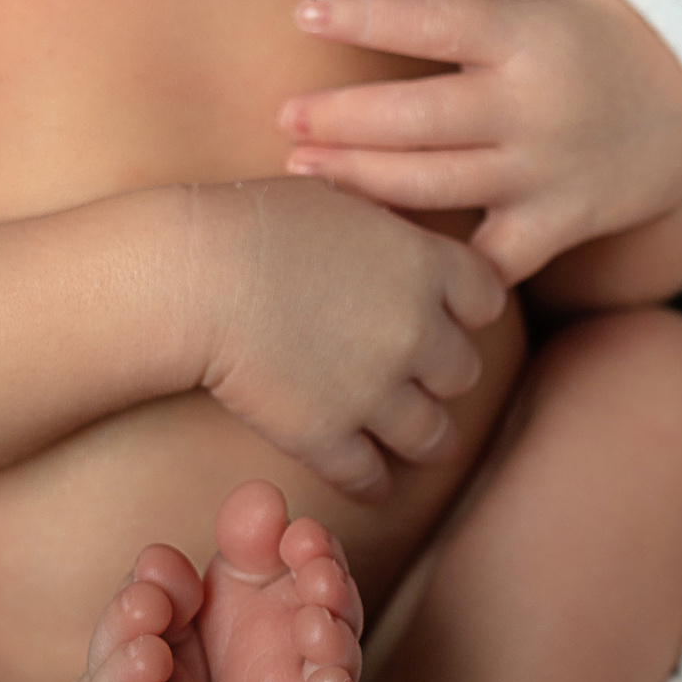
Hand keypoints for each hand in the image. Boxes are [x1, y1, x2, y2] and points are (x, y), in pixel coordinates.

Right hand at [186, 177, 506, 502]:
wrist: (194, 276)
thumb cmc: (253, 223)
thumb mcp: (337, 199)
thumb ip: (382, 227)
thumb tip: (391, 231)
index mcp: (424, 265)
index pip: (487, 299)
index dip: (468, 309)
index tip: (451, 315)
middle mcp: (415, 332)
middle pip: (465, 371)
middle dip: (443, 374)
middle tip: (423, 376)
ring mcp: (376, 391)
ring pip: (434, 438)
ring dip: (426, 439)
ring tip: (418, 442)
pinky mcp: (328, 437)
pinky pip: (370, 477)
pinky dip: (372, 482)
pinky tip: (369, 481)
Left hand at [278, 0, 681, 287]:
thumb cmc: (624, 39)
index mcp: (530, 36)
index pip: (435, 21)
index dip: (368, 17)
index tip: (306, 13)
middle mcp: (533, 104)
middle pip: (421, 115)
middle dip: (345, 117)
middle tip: (283, 113)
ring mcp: (545, 170)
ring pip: (438, 183)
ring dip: (364, 179)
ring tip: (304, 168)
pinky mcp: (560, 223)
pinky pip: (493, 256)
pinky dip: (444, 265)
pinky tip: (384, 257)